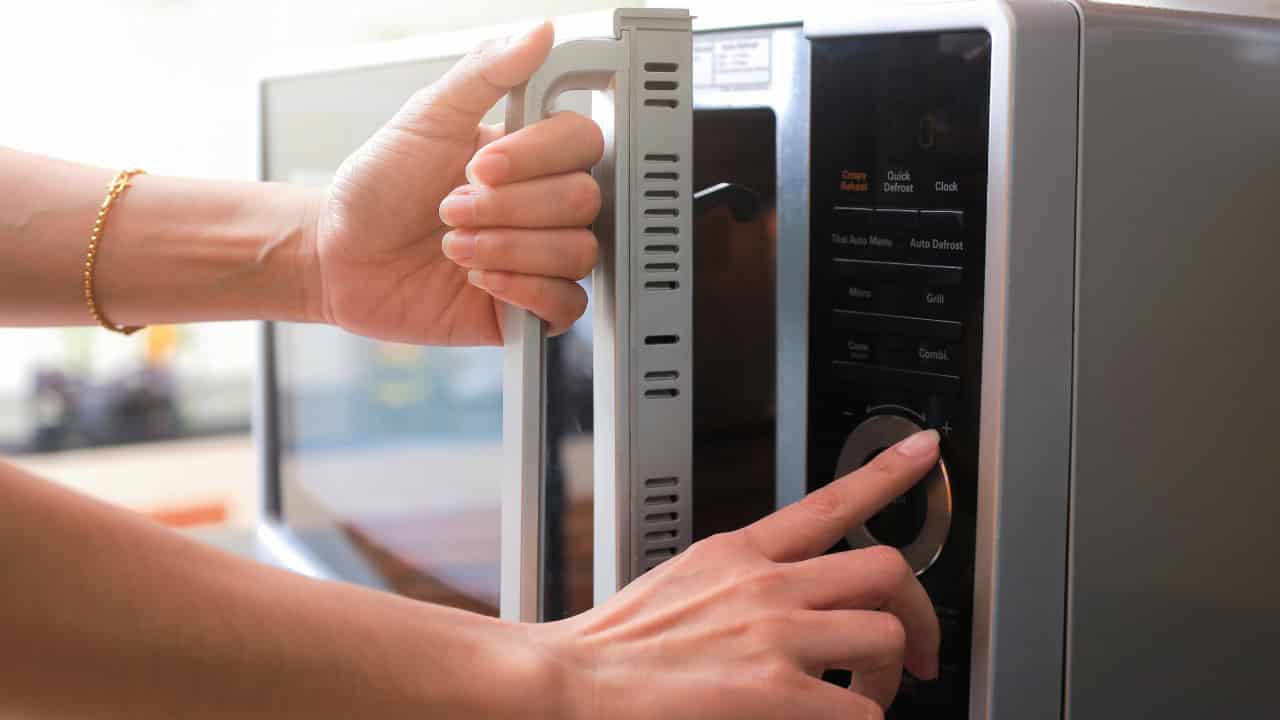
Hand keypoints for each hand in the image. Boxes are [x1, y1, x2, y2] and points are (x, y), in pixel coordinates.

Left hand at [309, 22, 602, 344]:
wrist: (340, 256)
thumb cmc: (378, 188)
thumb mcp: (426, 117)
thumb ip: (485, 72)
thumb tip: (539, 33)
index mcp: (530, 155)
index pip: (582, 144)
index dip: (536, 158)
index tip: (479, 165)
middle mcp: (542, 205)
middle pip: (583, 201)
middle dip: (508, 208)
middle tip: (451, 209)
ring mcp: (539, 256)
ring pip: (577, 254)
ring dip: (507, 250)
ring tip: (456, 247)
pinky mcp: (528, 310)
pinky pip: (566, 306)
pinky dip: (523, 292)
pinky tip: (481, 281)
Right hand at [533, 430, 943, 719]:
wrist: (568, 682)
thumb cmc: (614, 648)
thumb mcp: (680, 584)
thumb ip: (736, 582)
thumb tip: (779, 604)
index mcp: (739, 553)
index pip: (829, 501)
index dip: (888, 473)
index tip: (924, 452)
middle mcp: (766, 585)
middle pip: (885, 570)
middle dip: (915, 614)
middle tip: (914, 652)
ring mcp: (775, 635)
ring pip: (885, 635)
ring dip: (886, 677)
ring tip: (860, 699)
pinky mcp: (775, 693)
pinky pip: (862, 711)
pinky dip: (860, 719)